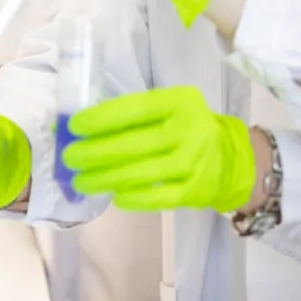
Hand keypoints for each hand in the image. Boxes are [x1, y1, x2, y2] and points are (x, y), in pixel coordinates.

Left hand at [63, 87, 255, 212]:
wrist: (230, 158)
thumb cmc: (186, 127)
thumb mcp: (168, 109)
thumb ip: (134, 115)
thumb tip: (81, 128)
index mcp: (180, 102)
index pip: (135, 109)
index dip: (102, 118)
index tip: (75, 127)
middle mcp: (190, 130)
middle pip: (135, 144)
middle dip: (95, 152)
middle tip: (70, 158)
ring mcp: (194, 163)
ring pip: (142, 173)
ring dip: (106, 178)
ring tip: (81, 181)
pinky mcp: (195, 191)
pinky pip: (158, 198)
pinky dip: (133, 198)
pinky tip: (114, 196)